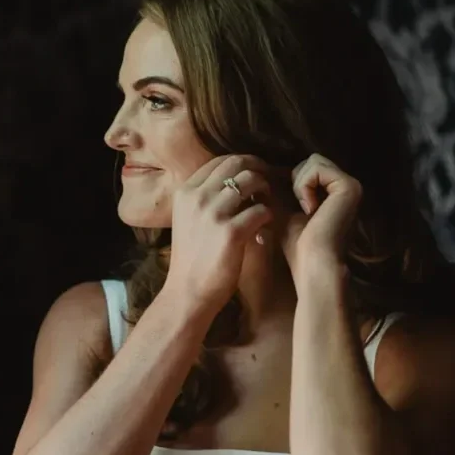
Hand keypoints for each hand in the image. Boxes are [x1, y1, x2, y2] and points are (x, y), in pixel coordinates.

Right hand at [165, 154, 273, 314]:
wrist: (187, 293)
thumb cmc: (192, 259)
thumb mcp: (188, 220)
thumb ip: (205, 199)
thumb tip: (234, 182)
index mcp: (185, 191)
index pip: (220, 161)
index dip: (242, 163)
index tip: (255, 173)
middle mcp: (197, 196)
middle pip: (237, 163)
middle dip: (258, 169)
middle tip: (270, 182)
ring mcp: (214, 213)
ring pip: (252, 181)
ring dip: (266, 190)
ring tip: (266, 206)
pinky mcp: (232, 232)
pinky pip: (261, 210)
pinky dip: (268, 216)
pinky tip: (265, 228)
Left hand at [281, 154, 361, 282]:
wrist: (311, 263)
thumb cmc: (297, 244)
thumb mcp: (284, 209)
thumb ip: (280, 188)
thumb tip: (262, 168)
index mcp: (336, 193)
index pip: (308, 168)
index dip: (292, 183)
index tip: (292, 208)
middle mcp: (347, 187)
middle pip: (311, 161)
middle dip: (296, 182)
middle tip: (300, 209)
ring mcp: (351, 185)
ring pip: (313, 161)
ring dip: (300, 185)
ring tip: (306, 210)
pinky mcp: (350, 186)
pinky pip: (317, 168)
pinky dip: (305, 186)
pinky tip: (310, 209)